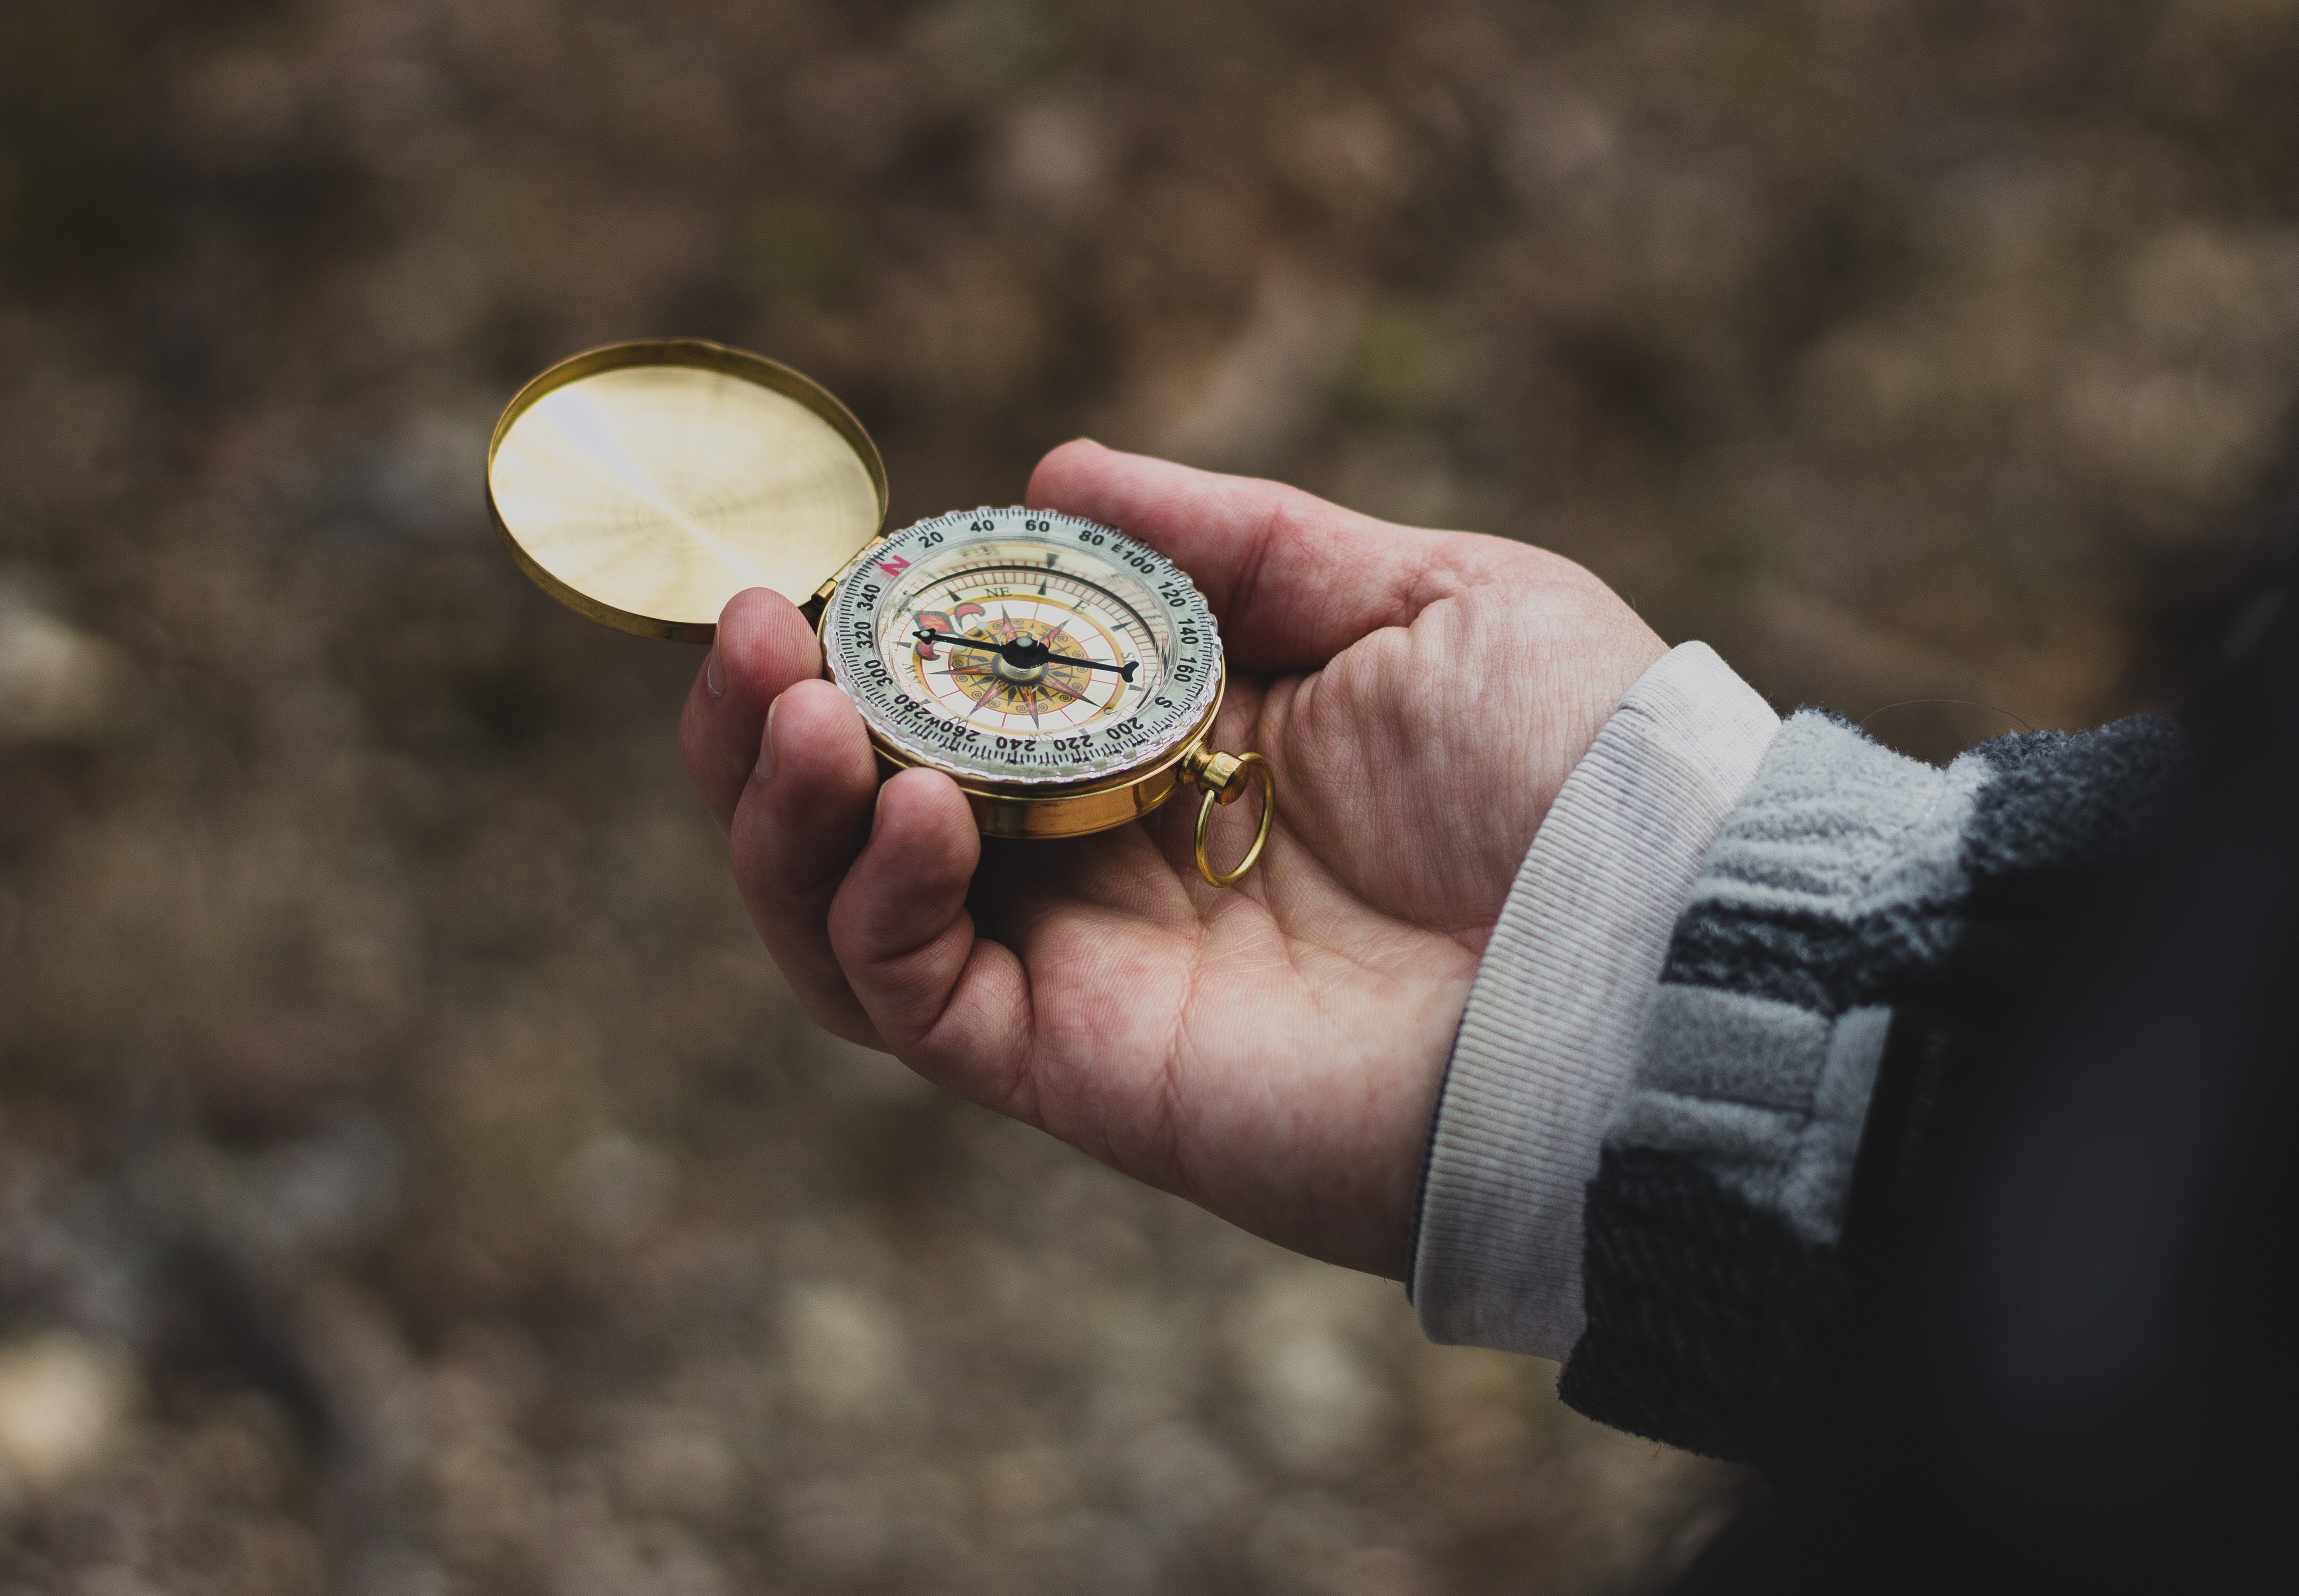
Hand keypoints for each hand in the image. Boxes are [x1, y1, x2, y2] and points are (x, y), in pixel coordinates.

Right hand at [680, 444, 1665, 1277]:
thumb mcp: (1419, 594)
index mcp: (1173, 747)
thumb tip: (1056, 477)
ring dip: (782, 810)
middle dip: (778, 719)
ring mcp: (1084, 971)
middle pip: (869, 810)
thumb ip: (1233, 540)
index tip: (835, 560)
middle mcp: (1105, 862)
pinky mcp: (1080, 1069)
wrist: (1641, 961)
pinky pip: (914, 1002)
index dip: (878, 632)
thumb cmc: (1568, 770)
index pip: (967, 696)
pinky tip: (902, 804)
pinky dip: (870, 903)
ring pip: (849, 916)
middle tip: (750, 629)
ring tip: (794, 703)